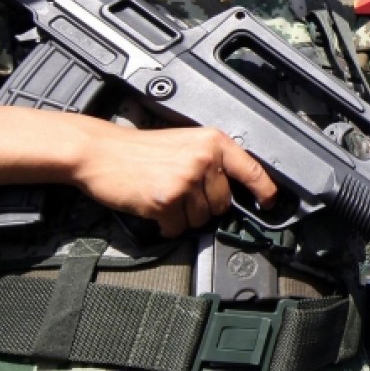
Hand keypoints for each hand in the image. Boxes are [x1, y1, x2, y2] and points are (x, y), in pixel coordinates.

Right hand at [74, 124, 276, 237]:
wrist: (99, 152)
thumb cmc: (139, 149)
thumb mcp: (184, 143)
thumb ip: (211, 161)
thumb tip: (234, 188)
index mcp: (212, 141)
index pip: (252, 169)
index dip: (265, 190)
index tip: (270, 202)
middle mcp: (203, 159)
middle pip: (223, 204)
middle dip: (204, 206)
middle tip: (180, 193)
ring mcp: (186, 180)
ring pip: (201, 220)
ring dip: (183, 217)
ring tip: (164, 197)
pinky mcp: (167, 200)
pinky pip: (177, 229)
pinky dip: (165, 226)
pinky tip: (153, 208)